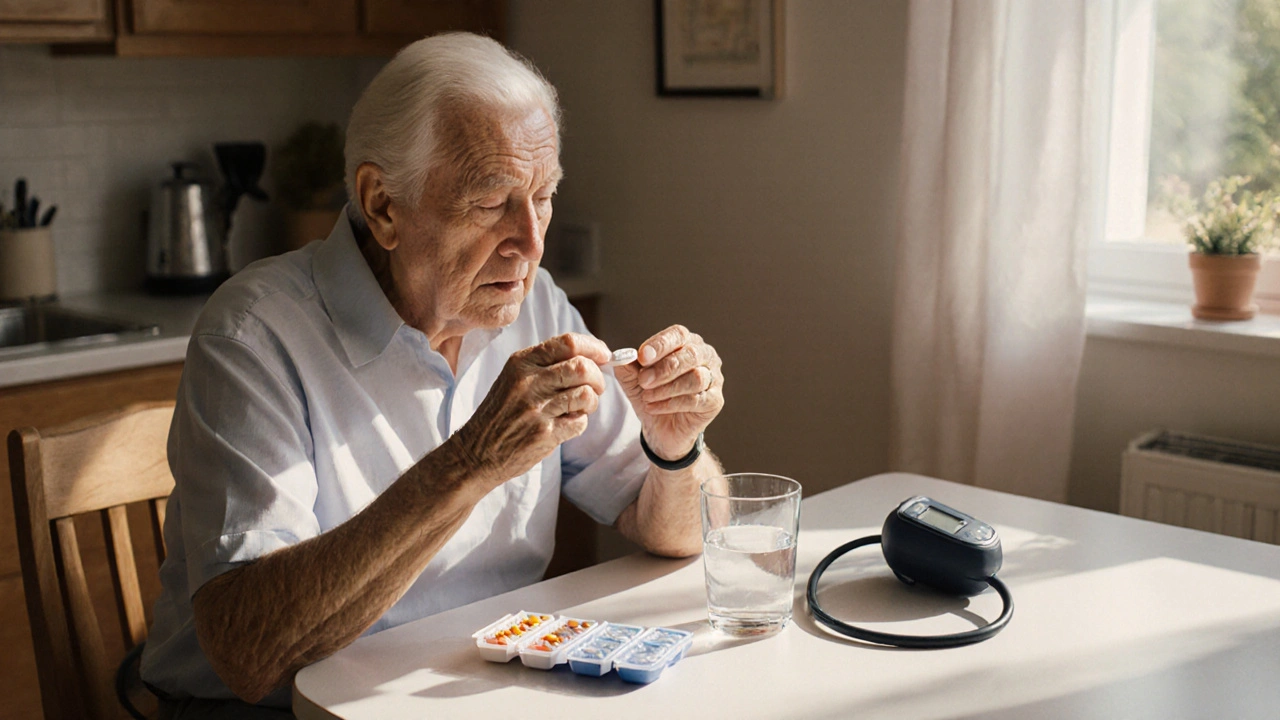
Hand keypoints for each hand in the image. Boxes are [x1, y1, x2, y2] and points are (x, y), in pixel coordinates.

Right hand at [449, 333, 609, 486]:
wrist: (477, 451)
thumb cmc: (502, 412)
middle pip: (583, 367)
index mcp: (521, 362)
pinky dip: (579, 422)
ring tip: (580, 407)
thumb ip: (546, 364)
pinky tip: (566, 423)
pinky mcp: (544, 434)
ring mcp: (536, 408)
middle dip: (598, 377)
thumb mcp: (514, 377)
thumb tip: (591, 355)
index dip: (594, 347)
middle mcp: (528, 382)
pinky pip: (580, 421)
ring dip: (592, 402)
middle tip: (594, 387)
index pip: (568, 342)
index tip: (604, 356)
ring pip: (586, 393)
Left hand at [613, 325, 723, 461]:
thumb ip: (627, 366)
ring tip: (648, 397)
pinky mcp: (714, 401)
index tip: (642, 356)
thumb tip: (621, 357)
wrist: (660, 427)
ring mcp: (713, 378)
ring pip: (696, 378)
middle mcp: (704, 356)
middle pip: (690, 355)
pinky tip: (654, 407)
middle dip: (664, 369)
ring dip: (667, 388)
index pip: (678, 335)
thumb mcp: (633, 379)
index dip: (661, 344)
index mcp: (686, 343)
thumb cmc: (652, 394)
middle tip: (643, 380)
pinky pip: (697, 399)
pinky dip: (672, 404)